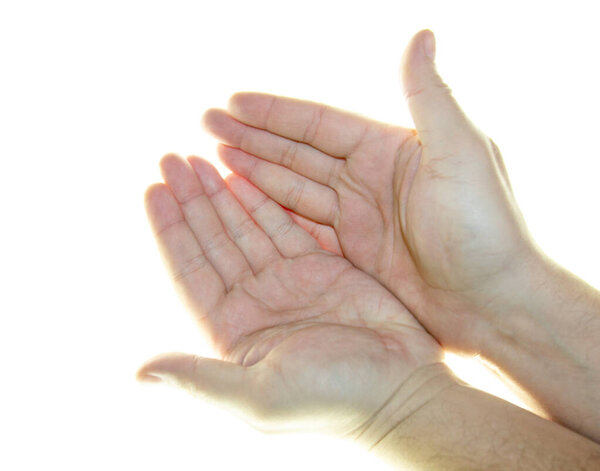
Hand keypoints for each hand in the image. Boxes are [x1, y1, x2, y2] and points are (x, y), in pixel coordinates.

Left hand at [137, 154, 442, 436]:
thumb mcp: (259, 396)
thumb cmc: (331, 400)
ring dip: (221, 194)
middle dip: (192, 201)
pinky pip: (284, 225)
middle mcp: (255, 301)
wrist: (400, 391)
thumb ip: (200, 378)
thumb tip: (142, 373)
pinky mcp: (320, 265)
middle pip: (214, 240)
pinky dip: (263, 200)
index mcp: (234, 329)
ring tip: (198, 160)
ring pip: (245, 227)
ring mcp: (287, 280)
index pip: (191, 271)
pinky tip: (242, 177)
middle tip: (172, 160)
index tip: (153, 189)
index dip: (171, 231)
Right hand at [201, 30, 536, 353]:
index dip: (275, 113)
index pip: (318, 125)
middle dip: (252, 138)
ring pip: (294, 189)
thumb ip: (429, 97)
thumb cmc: (486, 227)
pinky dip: (272, 216)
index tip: (233, 103)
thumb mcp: (460, 153)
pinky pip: (303, 227)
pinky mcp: (355, 254)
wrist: (497, 301)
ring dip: (255, 173)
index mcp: (388, 150)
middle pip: (297, 153)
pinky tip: (245, 205)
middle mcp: (368, 180)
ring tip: (214, 159)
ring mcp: (359, 218)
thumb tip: (422, 34)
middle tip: (207, 126)